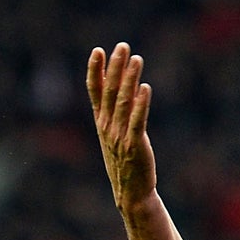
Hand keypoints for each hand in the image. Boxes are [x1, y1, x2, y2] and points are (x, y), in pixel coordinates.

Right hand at [88, 42, 156, 214]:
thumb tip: (121, 89)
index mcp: (100, 122)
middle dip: (115, 67)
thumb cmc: (124, 162)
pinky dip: (141, 104)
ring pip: (124, 102)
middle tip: (122, 46)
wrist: (131, 193)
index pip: (94, 91)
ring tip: (136, 59)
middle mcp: (107, 127)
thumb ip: (115, 113)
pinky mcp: (135, 146)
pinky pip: (137, 121)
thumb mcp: (114, 135)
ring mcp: (120, 136)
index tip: (99, 50)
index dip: (95, 70)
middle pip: (110, 91)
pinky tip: (145, 88)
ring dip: (129, 79)